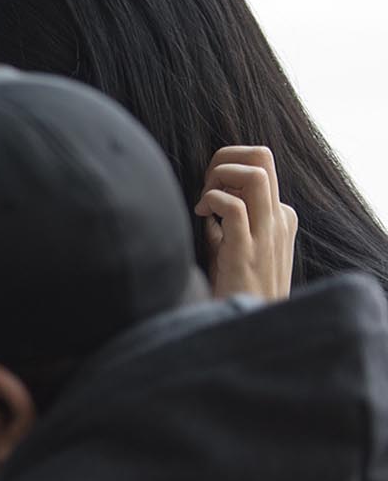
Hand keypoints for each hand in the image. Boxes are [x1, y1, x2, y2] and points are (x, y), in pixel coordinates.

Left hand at [195, 145, 297, 300]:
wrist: (247, 323)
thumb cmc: (234, 287)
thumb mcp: (233, 248)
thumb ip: (225, 224)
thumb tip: (206, 204)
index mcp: (278, 215)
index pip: (258, 165)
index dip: (225, 171)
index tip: (206, 196)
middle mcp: (278, 218)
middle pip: (261, 157)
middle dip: (224, 160)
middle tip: (204, 187)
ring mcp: (267, 233)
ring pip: (255, 173)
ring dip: (219, 176)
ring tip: (203, 201)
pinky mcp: (247, 250)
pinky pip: (233, 206)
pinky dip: (211, 200)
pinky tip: (201, 216)